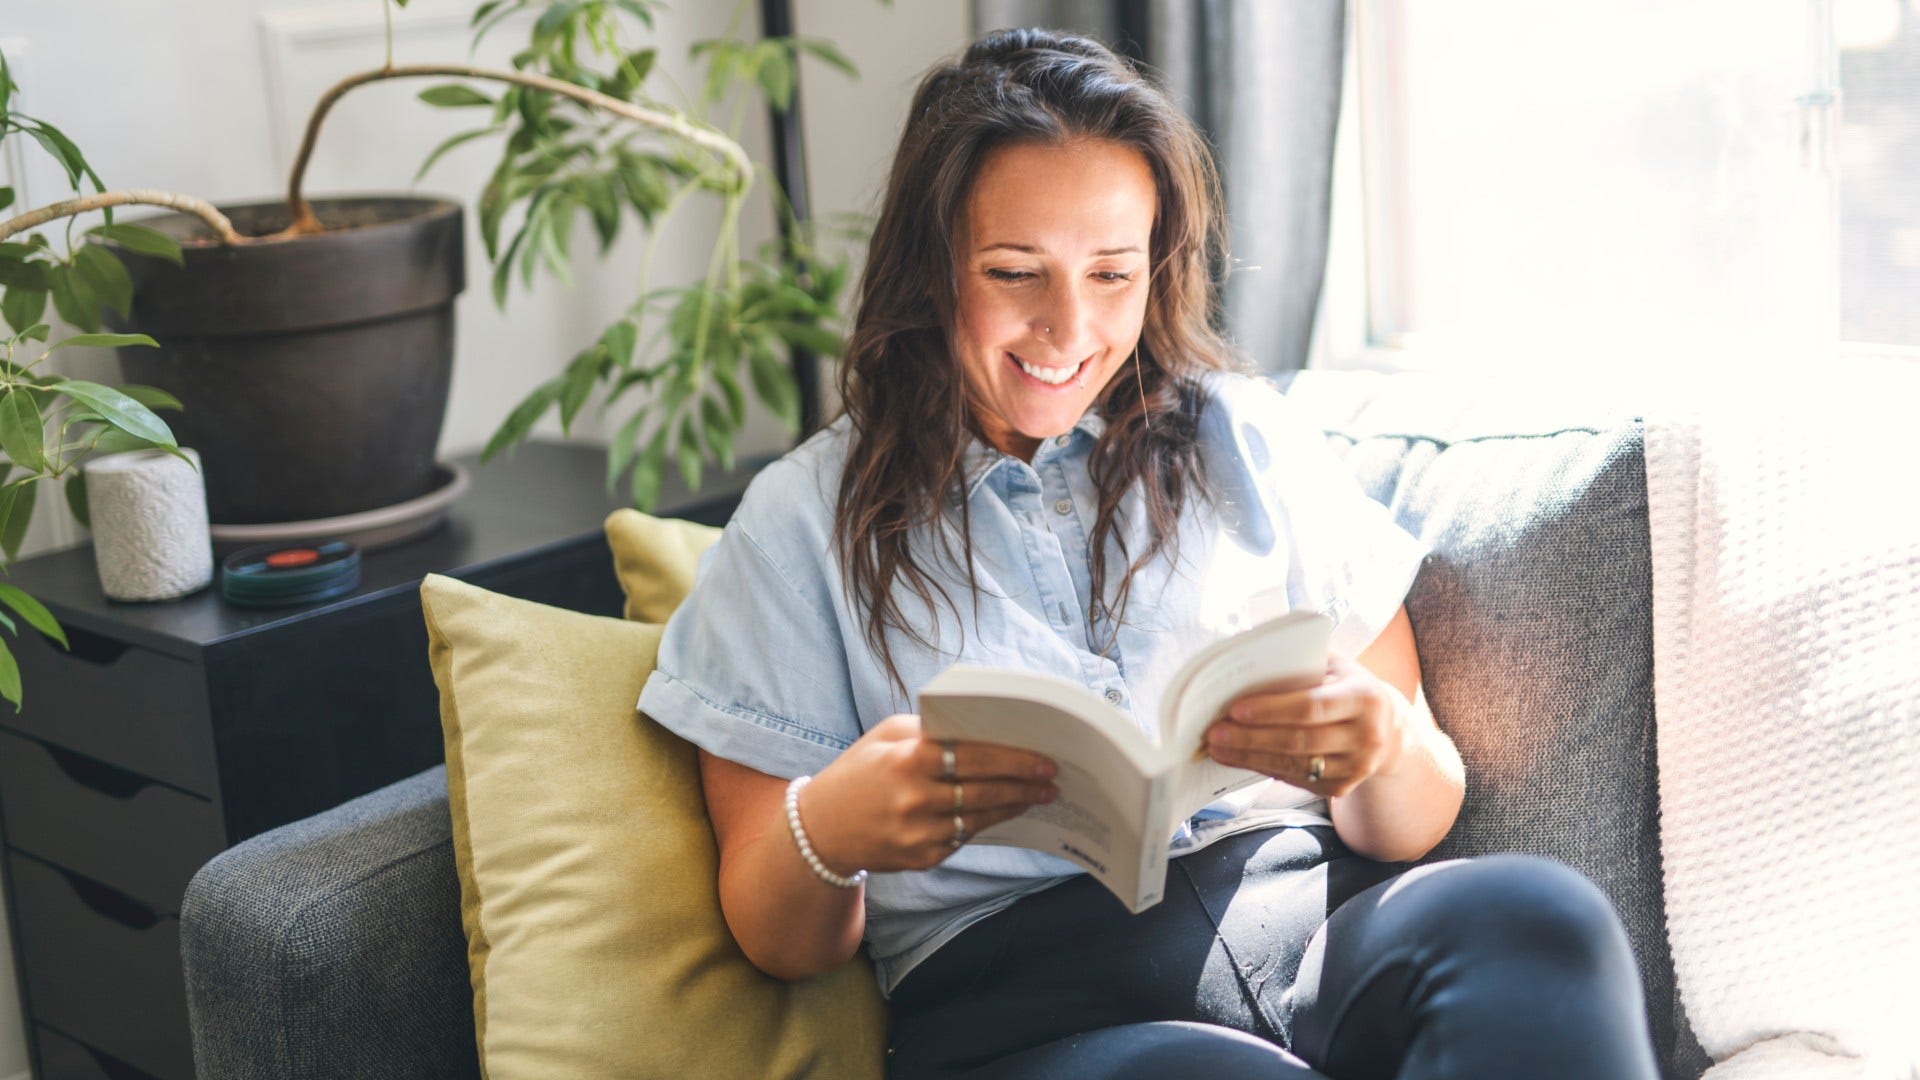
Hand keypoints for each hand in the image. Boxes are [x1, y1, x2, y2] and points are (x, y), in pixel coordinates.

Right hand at [800, 714, 1058, 873]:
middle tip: (1052, 780)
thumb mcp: (886, 737)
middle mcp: (915, 799)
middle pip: (985, 791)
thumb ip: (931, 731)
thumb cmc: (859, 771)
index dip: (1014, 759)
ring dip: (1013, 807)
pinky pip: (963, 838)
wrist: (820, 830)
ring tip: (1037, 797)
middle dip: (1024, 785)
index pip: (974, 757)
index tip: (1044, 759)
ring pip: (980, 819)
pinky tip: (1004, 813)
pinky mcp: (921, 858)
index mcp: (909, 760)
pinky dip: (985, 824)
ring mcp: (919, 834)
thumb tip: (983, 729)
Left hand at [1204, 655, 1409, 798]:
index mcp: (1364, 698)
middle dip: (1251, 738)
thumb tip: (1247, 664)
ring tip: (1218, 748)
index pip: (1312, 705)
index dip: (1272, 709)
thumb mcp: (1338, 668)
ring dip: (1250, 757)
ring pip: (1294, 765)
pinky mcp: (1342, 787)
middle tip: (1214, 733)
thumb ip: (1302, 663)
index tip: (1235, 709)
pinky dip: (1264, 768)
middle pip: (1299, 740)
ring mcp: (1356, 767)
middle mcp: (1366, 736)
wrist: (1388, 731)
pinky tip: (1240, 758)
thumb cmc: (1349, 688)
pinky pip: (1295, 780)